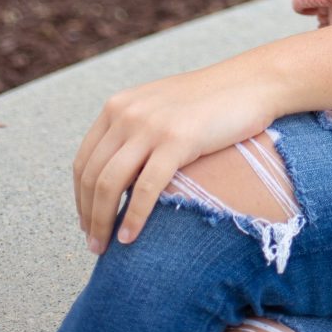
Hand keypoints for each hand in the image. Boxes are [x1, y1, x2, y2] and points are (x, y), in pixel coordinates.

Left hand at [73, 57, 284, 255]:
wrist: (251, 82)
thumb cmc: (210, 102)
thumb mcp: (160, 108)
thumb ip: (134, 132)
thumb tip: (114, 179)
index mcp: (119, 105)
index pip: (84, 161)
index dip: (80, 198)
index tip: (88, 223)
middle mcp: (128, 113)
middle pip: (92, 176)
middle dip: (89, 216)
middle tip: (94, 244)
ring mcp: (152, 125)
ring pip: (111, 185)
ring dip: (102, 223)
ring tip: (106, 248)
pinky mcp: (178, 139)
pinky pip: (145, 189)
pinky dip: (133, 218)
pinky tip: (130, 237)